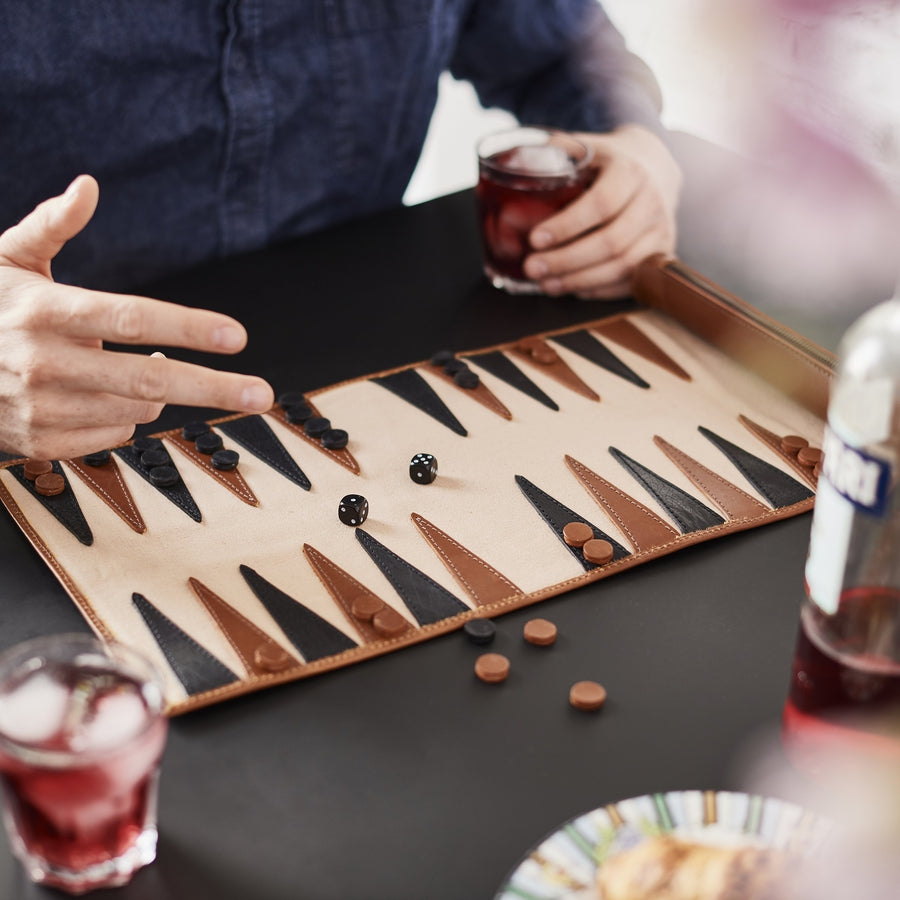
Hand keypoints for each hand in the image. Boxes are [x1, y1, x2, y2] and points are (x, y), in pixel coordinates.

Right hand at [0, 175, 274, 459]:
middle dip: (214, 388)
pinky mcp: (40, 441)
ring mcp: (40, 408)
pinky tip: (107, 395)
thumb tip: (88, 186)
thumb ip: (50, 225)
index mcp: (42, 311)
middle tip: (262, 393)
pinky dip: (127, 417)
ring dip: (159, 393)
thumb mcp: (7, 259)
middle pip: (148, 380)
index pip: (129, 319)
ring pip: (137, 410)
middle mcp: (43, 363)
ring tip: (145, 368)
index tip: (237, 336)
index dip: (187, 328)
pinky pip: (116, 434)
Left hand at [523, 124, 681, 298]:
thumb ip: (554, 155)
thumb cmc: (608, 162)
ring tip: (547, 284)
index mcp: (630, 171)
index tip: (535, 239)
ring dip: (580, 280)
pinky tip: (573, 288)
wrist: (655, 166)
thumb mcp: (585, 147)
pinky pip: (631, 281)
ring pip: (622, 267)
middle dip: (566, 261)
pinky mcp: (663, 253)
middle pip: (611, 242)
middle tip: (532, 268)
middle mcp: (652, 201)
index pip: (601, 204)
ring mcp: (661, 230)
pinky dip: (599, 290)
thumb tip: (516, 170)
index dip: (567, 226)